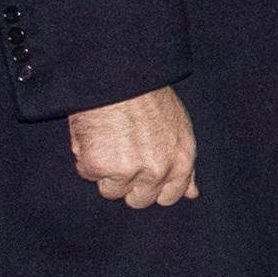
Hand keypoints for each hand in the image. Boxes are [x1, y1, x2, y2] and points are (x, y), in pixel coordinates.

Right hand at [67, 87, 196, 209]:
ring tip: (109, 140)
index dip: (154, 188)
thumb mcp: (180, 128)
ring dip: (105, 171)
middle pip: (138, 200)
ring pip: (111, 190)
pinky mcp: (98, 166)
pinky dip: (86, 156)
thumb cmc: (148, 97)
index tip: (143, 176)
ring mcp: (128, 171)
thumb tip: (191, 194)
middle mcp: (158, 170)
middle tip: (122, 155)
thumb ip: (184, 166)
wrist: (119, 76)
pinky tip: (94, 134)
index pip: (170, 197)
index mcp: (181, 161)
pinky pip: (87, 173)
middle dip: (128, 183)